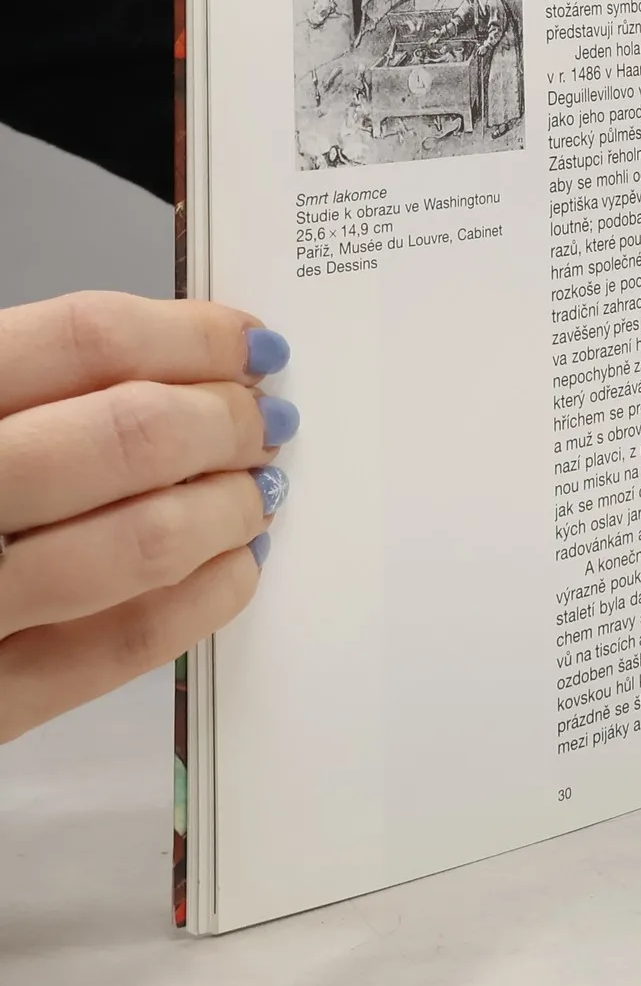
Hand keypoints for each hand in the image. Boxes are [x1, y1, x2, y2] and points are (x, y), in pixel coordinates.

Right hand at [0, 294, 293, 742]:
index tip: (251, 343)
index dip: (193, 335)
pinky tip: (233, 570)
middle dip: (226, 421)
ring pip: (138, 540)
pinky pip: (112, 649)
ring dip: (227, 507)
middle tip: (265, 419)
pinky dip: (199, 603)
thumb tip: (178, 361)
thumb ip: (29, 384)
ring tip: (257, 490)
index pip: (85, 338)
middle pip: (130, 434)